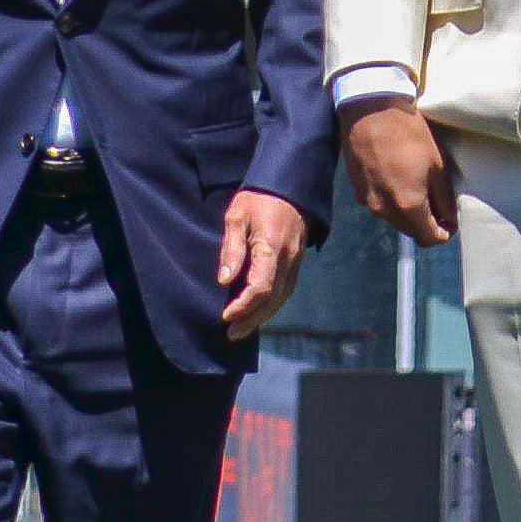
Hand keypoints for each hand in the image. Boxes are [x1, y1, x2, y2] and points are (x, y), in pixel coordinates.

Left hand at [217, 189, 310, 335]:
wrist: (289, 187)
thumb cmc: (258, 199)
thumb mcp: (237, 217)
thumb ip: (232, 249)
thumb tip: (224, 281)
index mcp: (273, 247)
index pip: (261, 287)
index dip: (244, 306)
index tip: (225, 315)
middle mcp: (288, 259)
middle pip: (272, 299)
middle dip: (251, 319)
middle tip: (230, 334)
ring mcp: (295, 262)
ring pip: (281, 298)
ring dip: (261, 317)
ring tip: (240, 330)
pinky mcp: (296, 263)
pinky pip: (285, 291)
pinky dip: (271, 306)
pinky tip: (257, 313)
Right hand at [343, 101, 457, 246]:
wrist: (370, 110)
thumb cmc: (408, 132)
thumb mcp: (436, 164)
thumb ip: (443, 198)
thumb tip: (448, 219)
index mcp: (407, 205)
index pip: (428, 238)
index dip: (443, 233)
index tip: (450, 221)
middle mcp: (384, 210)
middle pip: (410, 232)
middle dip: (425, 224)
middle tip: (437, 205)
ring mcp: (367, 201)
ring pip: (393, 220)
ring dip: (407, 213)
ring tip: (417, 188)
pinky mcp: (356, 190)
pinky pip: (379, 206)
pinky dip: (391, 201)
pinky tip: (397, 179)